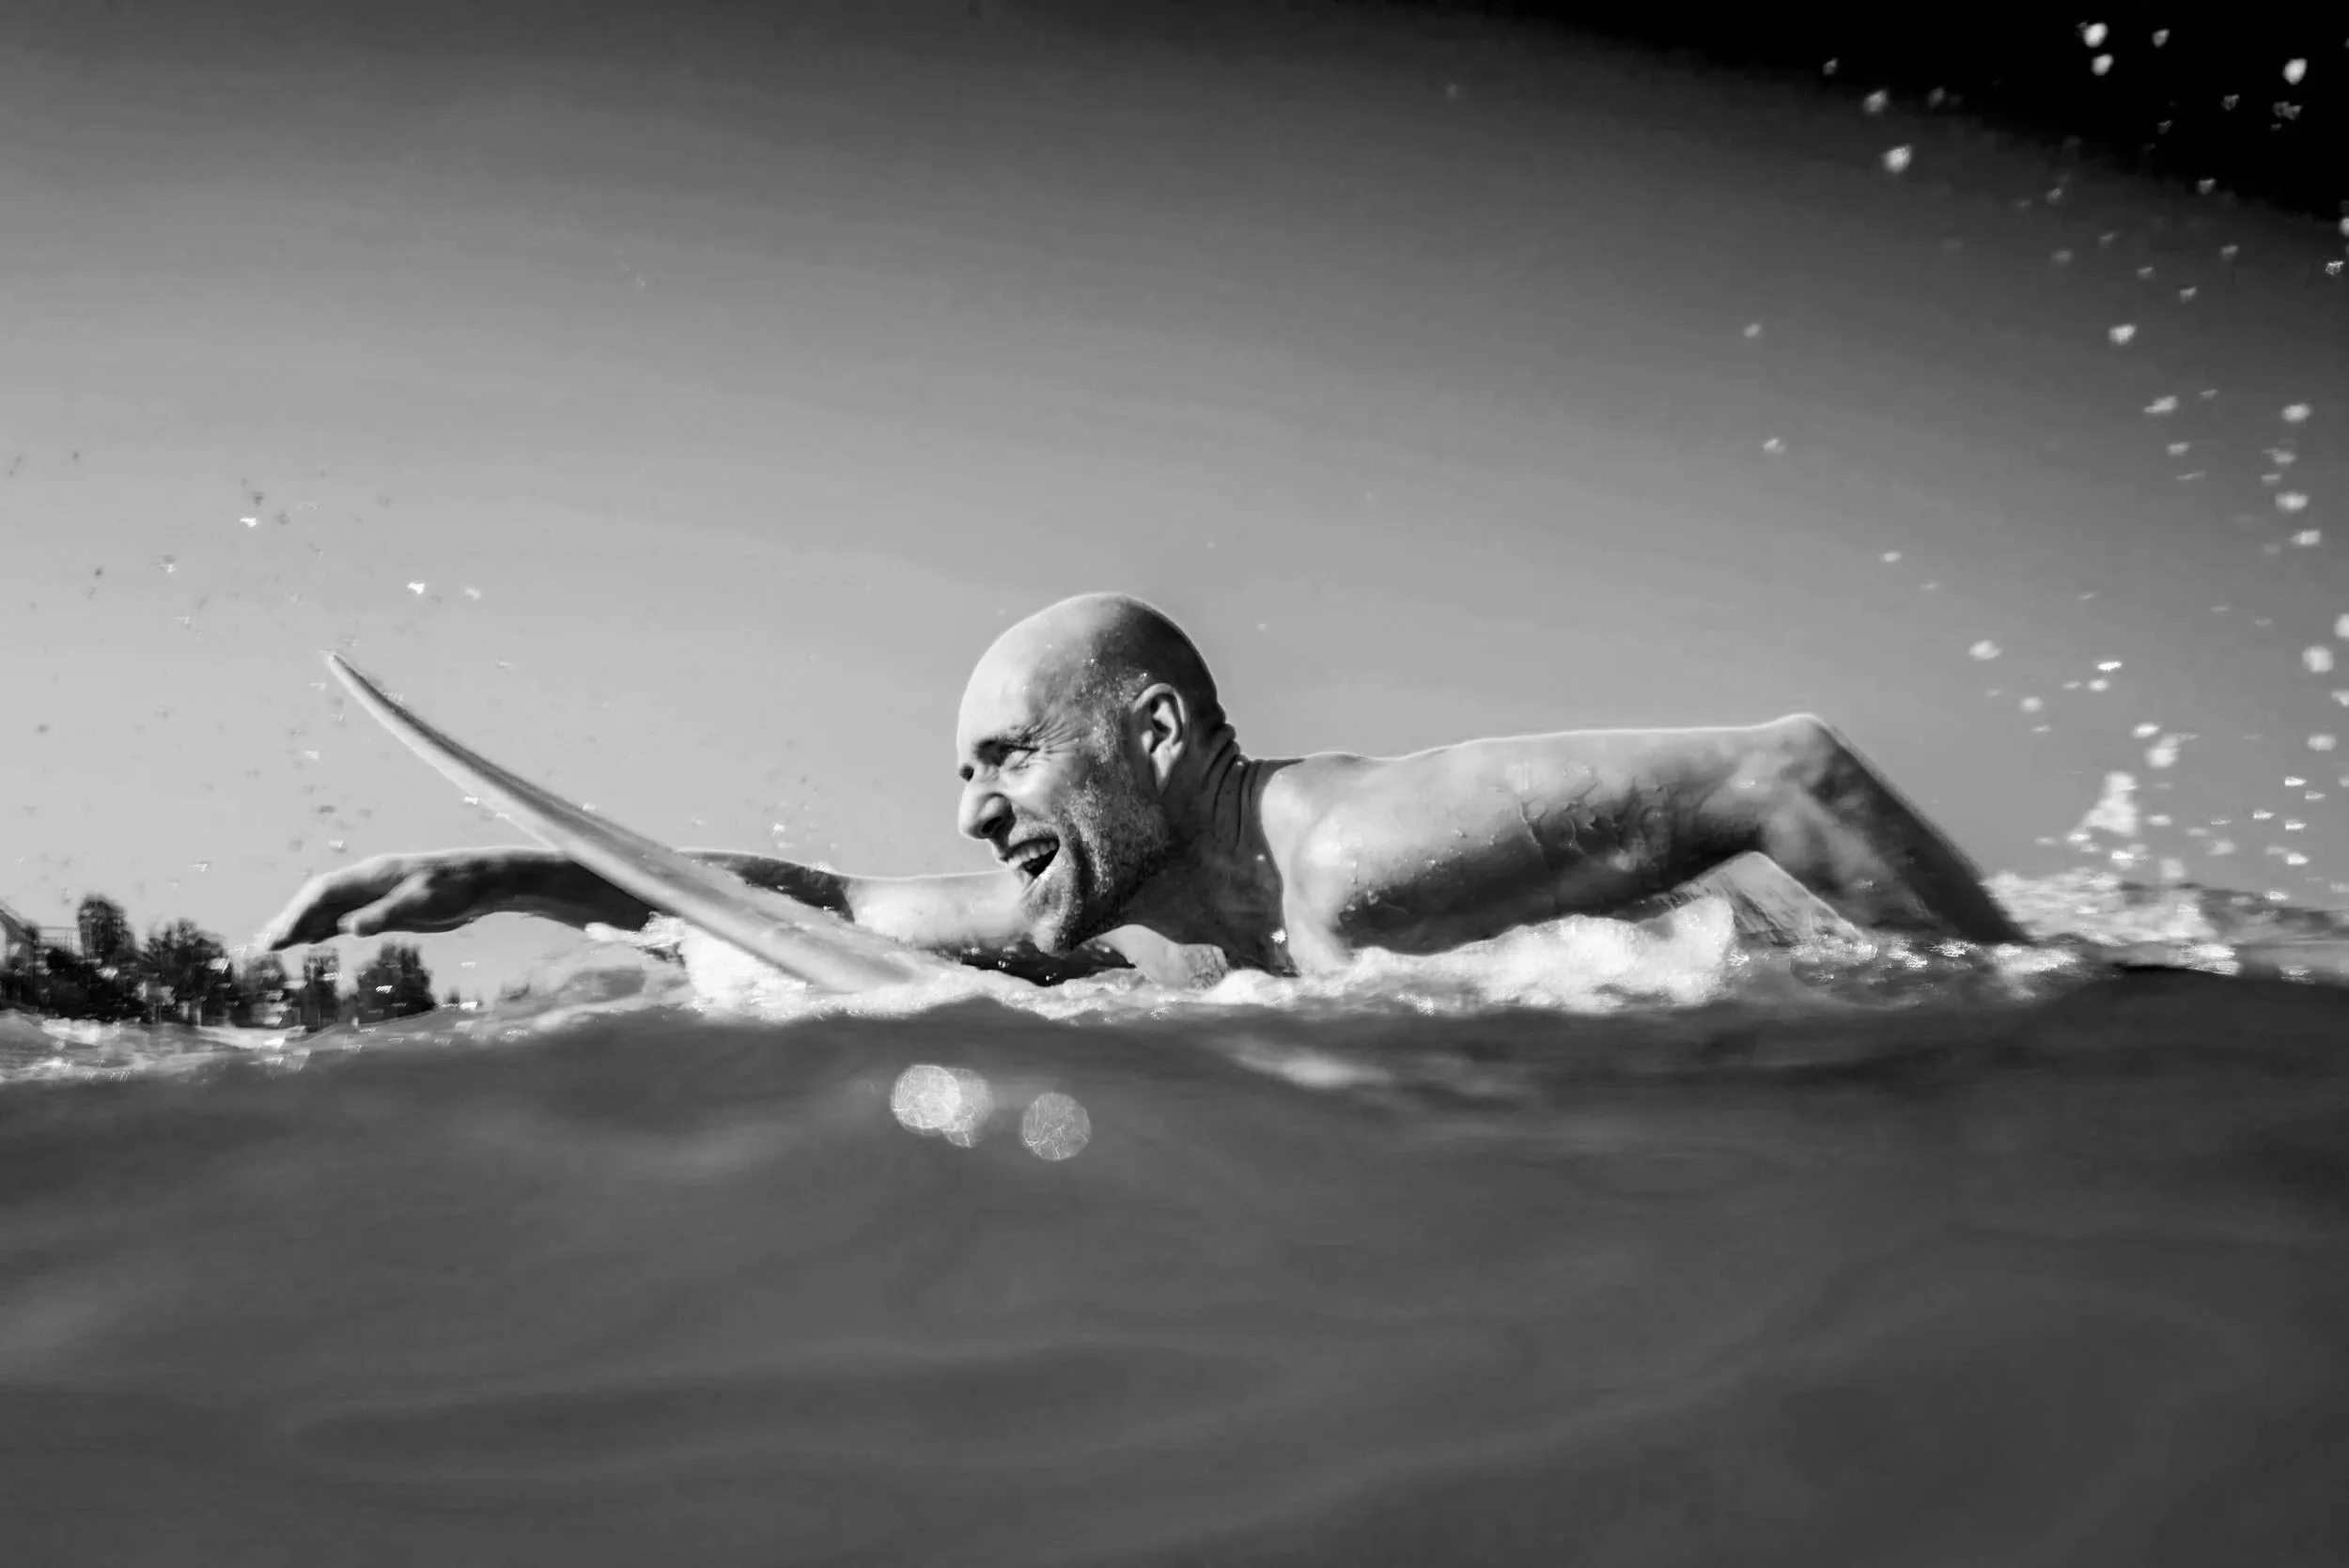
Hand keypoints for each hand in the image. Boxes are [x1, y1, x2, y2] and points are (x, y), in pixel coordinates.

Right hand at [257, 850, 508, 949]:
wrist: (484, 881)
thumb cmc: (458, 889)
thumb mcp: (425, 902)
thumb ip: (387, 914)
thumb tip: (349, 928)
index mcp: (372, 875)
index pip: (322, 892)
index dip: (298, 913)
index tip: (279, 937)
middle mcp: (366, 882)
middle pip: (317, 900)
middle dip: (288, 921)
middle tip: (261, 947)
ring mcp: (373, 894)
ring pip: (327, 909)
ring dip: (299, 926)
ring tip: (270, 946)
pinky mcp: (384, 908)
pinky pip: (344, 917)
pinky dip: (322, 928)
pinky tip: (308, 941)